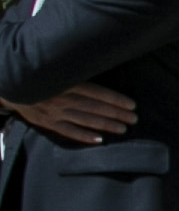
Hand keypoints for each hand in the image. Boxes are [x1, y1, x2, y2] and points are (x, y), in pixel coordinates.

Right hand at [2, 82, 135, 145]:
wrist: (11, 85)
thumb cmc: (40, 76)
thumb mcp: (58, 71)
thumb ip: (77, 74)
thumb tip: (100, 74)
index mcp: (66, 83)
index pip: (97, 92)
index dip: (115, 99)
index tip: (132, 105)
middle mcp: (62, 98)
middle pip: (95, 107)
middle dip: (116, 114)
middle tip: (134, 119)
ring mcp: (55, 112)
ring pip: (85, 120)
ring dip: (106, 125)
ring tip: (123, 129)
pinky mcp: (47, 123)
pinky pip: (68, 131)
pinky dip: (84, 136)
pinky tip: (100, 140)